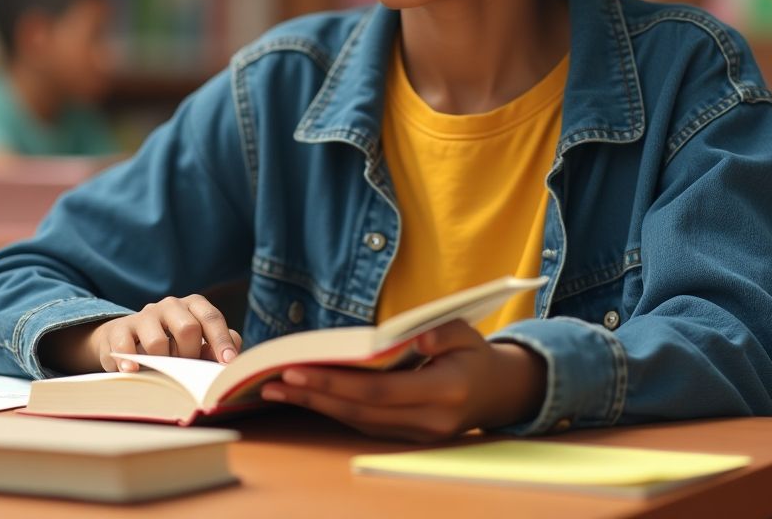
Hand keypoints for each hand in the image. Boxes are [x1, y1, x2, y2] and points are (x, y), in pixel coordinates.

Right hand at [40, 295, 241, 373]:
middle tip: (187, 369)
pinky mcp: (119, 330)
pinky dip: (129, 361)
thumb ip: (216, 347)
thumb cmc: (172, 344)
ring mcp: (144, 315)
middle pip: (188, 328)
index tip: (228, 363)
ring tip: (160, 370)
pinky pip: (124, 345)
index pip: (211, 317)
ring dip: (162, 363)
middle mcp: (170, 305)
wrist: (127, 340)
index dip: (221, 340)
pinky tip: (132, 370)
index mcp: (193, 305)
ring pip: (157, 341)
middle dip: (190, 354)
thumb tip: (230, 360)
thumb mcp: (197, 342)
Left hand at [258, 319, 545, 441]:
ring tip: (280, 391)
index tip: (298, 370)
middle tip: (273, 383)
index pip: (379, 391)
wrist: (499, 392)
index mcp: (444, 392)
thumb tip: (417, 338)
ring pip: (358, 423)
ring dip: (318, 407)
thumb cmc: (476, 355)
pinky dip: (335, 411)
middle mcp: (428, 421)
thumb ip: (444, 333)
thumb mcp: (467, 332)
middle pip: (361, 412)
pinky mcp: (408, 438)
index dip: (336, 383)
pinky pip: (365, 425)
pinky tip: (310, 397)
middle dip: (314, 397)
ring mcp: (418, 435)